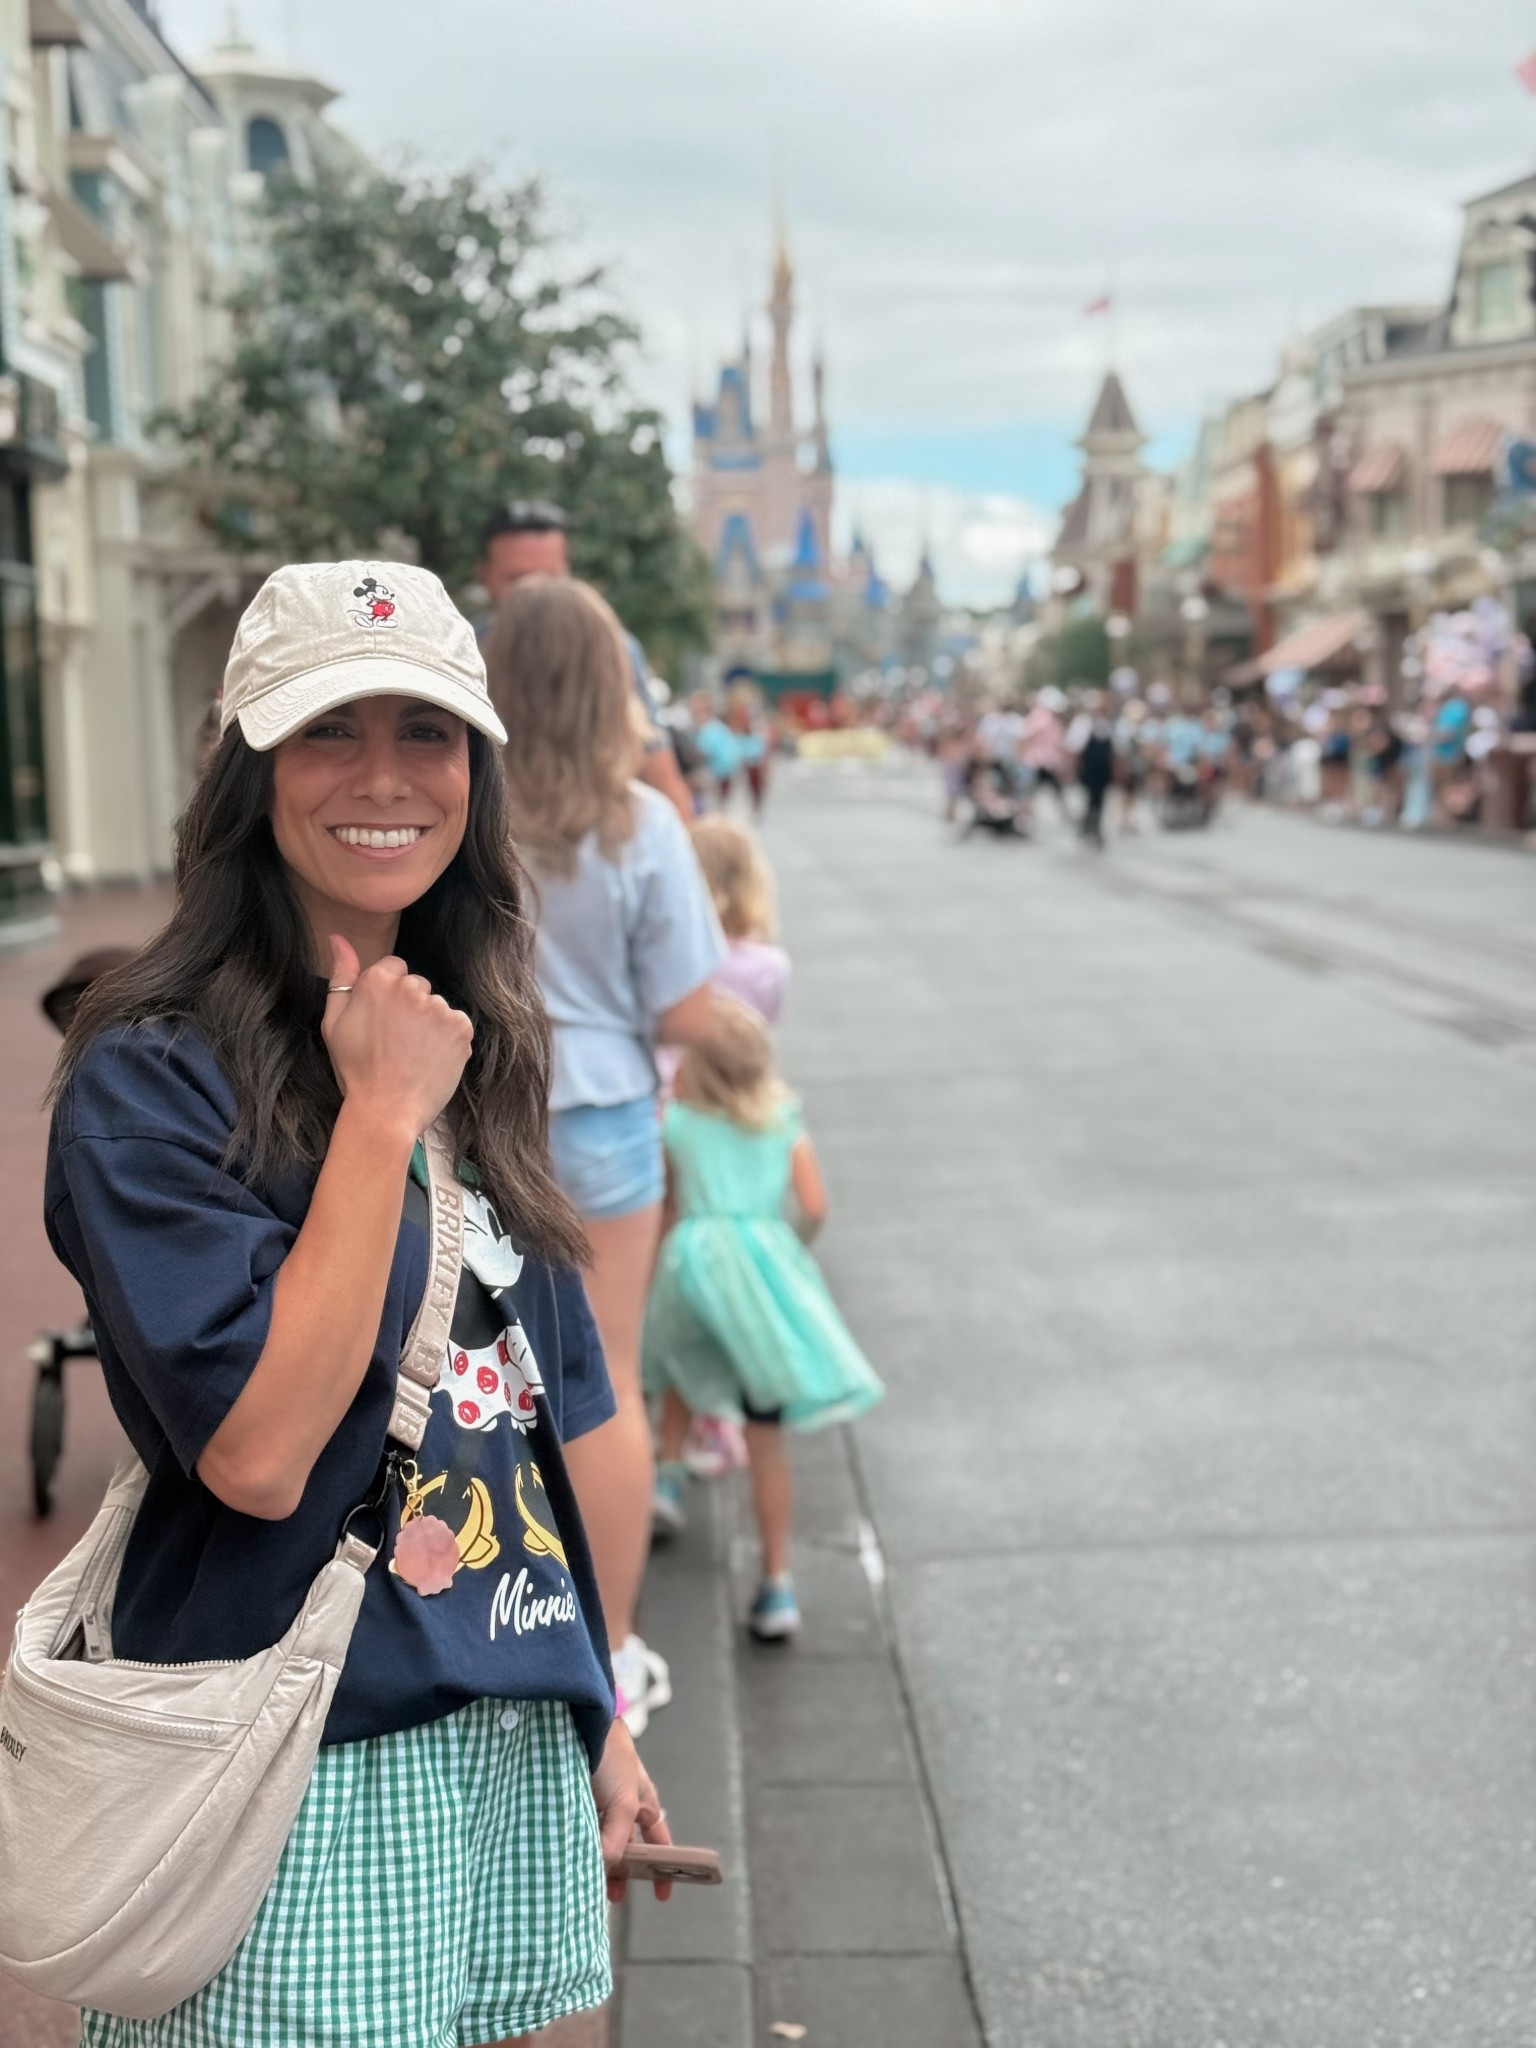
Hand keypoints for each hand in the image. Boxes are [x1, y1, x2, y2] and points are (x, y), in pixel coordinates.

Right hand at [321, 935, 472, 1140]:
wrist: (386, 1111)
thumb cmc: (355, 1069)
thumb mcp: (334, 1022)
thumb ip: (341, 975)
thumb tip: (338, 937)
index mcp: (377, 981)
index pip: (395, 968)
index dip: (388, 996)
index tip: (382, 1022)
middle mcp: (411, 987)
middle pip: (418, 986)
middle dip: (411, 1008)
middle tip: (396, 1042)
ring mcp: (438, 1007)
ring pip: (437, 1007)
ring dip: (430, 1025)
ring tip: (413, 1055)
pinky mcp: (461, 1027)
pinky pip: (457, 1024)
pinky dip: (448, 1040)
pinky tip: (430, 1059)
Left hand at [590, 1718, 673, 1903]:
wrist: (580, 1724)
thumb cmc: (612, 1757)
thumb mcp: (623, 1801)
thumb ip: (617, 1837)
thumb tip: (606, 1867)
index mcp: (643, 1803)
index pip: (658, 1841)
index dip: (661, 1866)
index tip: (661, 1894)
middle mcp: (622, 1806)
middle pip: (626, 1846)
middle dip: (622, 1871)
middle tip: (612, 1895)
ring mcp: (598, 1804)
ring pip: (600, 1841)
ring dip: (596, 1860)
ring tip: (586, 1882)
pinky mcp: (574, 1801)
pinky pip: (578, 1831)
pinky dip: (576, 1846)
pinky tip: (568, 1861)